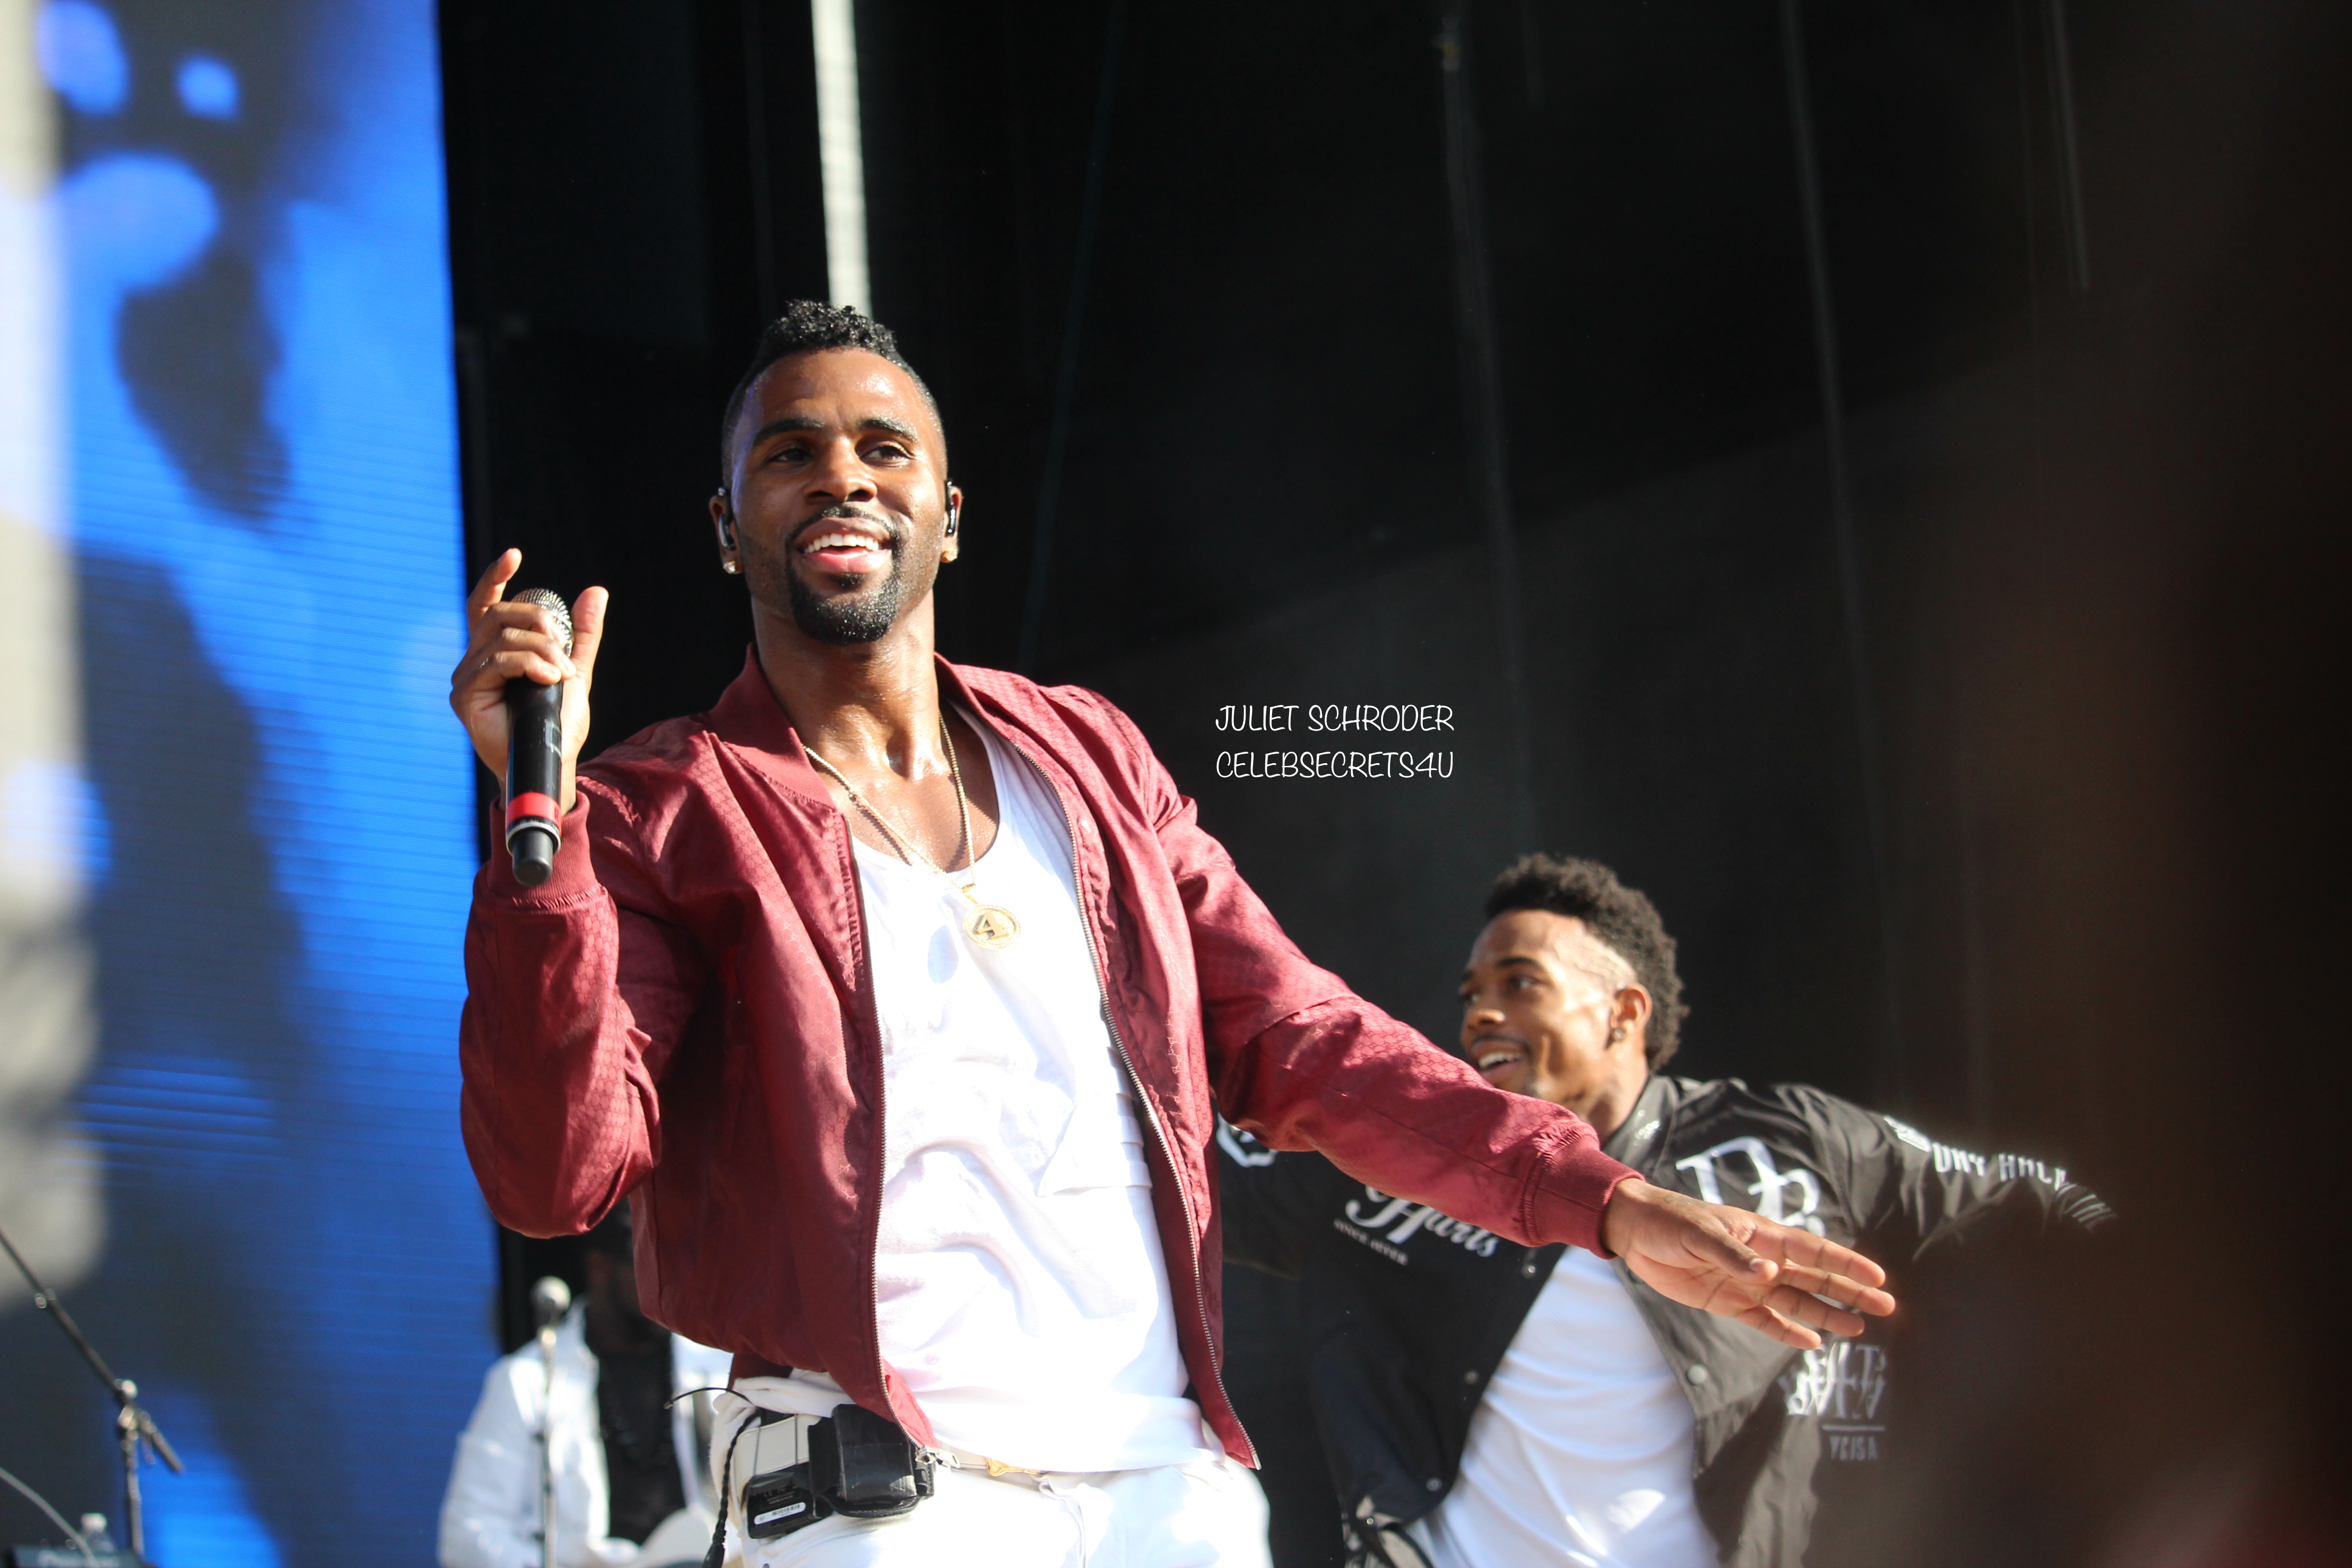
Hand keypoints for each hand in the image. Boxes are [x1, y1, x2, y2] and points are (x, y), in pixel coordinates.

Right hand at [449, 549, 608, 806]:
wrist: (554, 761)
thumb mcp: (573, 668)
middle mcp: (474, 660)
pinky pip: (497, 661)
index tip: (513, 555)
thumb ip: (581, 633)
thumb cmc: (558, 722)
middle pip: (499, 614)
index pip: (487, 604)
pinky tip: (549, 677)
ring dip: (541, 649)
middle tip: (564, 649)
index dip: (495, 577)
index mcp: (495, 651)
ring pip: (502, 637)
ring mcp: (466, 677)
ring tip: (562, 673)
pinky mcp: (464, 695)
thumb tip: (595, 592)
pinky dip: (529, 663)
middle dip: (538, 621)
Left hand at [1600, 1177, 1894, 1347]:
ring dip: (1825, 1314)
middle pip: (1814, 1278)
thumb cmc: (1669, 1222)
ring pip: (1796, 1301)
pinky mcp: (1727, 1302)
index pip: (1812, 1250)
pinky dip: (1787, 1331)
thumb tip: (1769, 1274)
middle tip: (1885, 1308)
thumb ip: (1733, 1254)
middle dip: (1848, 1292)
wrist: (1635, 1232)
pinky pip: (1764, 1320)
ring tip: (1858, 1328)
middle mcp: (1761, 1260)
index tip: (1877, 1278)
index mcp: (1760, 1235)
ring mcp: (1746, 1282)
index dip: (1845, 1263)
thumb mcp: (1699, 1234)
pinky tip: (1811, 1342)